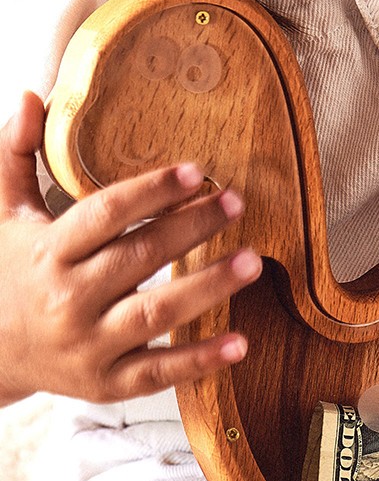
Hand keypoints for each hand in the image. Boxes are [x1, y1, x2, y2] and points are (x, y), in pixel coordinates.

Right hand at [0, 92, 261, 405]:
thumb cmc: (8, 274)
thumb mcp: (4, 215)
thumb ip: (16, 155)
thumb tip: (32, 97)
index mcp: (47, 251)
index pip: (105, 213)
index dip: (151, 191)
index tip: (195, 173)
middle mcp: (68, 298)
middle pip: (140, 257)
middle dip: (192, 228)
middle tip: (236, 203)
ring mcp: (89, 344)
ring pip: (157, 313)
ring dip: (209, 286)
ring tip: (252, 261)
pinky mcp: (107, 383)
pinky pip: (159, 372)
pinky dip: (200, 360)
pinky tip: (240, 343)